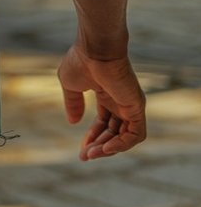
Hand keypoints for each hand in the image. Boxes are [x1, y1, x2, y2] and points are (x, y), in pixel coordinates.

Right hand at [57, 42, 145, 159]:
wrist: (95, 49)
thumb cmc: (81, 61)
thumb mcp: (70, 85)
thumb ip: (73, 103)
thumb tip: (73, 122)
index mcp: (106, 95)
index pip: (104, 123)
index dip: (92, 137)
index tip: (82, 149)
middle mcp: (120, 102)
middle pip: (114, 132)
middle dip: (99, 146)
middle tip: (84, 157)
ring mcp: (130, 105)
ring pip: (125, 137)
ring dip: (109, 149)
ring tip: (91, 154)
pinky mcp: (137, 107)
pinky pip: (136, 135)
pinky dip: (122, 145)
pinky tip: (105, 149)